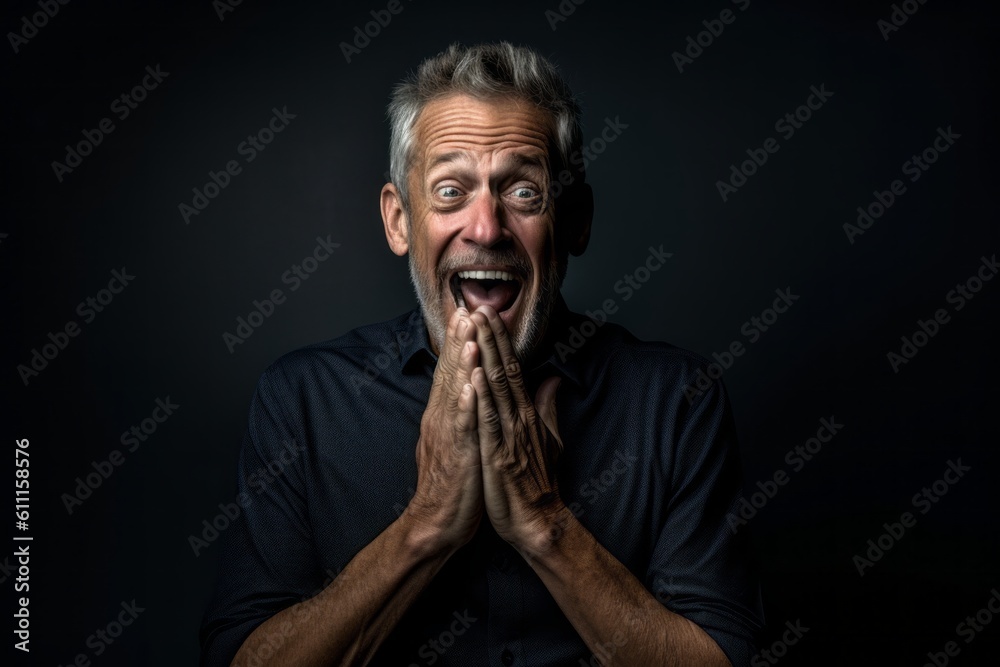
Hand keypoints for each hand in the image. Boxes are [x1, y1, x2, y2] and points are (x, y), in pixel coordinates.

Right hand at [404, 308, 482, 554]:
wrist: (436, 521)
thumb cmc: (453, 482)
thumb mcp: (461, 440)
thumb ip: (468, 413)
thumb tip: (475, 390)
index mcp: (445, 414)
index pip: (452, 370)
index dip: (459, 341)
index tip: (468, 312)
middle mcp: (442, 417)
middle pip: (450, 371)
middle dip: (458, 339)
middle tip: (465, 307)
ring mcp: (447, 434)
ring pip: (455, 391)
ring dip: (461, 362)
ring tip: (469, 334)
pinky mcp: (456, 453)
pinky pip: (461, 425)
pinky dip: (465, 402)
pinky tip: (471, 383)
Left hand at [469, 306, 565, 552]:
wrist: (538, 521)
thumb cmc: (538, 482)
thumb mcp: (548, 439)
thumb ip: (548, 407)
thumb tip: (551, 379)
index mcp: (525, 413)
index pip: (512, 368)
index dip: (500, 340)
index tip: (489, 314)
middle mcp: (517, 417)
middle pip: (503, 369)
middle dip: (491, 337)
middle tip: (480, 305)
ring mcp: (508, 434)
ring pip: (495, 387)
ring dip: (484, 355)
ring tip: (476, 327)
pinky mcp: (497, 453)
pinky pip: (488, 420)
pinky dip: (482, 397)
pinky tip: (475, 375)